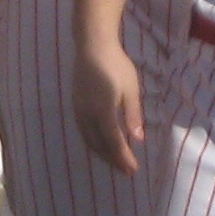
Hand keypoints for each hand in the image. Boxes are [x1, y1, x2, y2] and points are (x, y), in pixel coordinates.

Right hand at [72, 40, 143, 174]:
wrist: (92, 45)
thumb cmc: (116, 65)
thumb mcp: (131, 89)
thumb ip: (133, 115)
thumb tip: (138, 139)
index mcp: (103, 111)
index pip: (114, 142)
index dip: (123, 158)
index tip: (133, 170)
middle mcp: (88, 114)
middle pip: (99, 144)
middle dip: (112, 159)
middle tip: (125, 170)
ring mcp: (79, 109)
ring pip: (88, 139)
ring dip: (101, 153)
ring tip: (114, 160)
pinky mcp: (75, 104)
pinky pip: (83, 130)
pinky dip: (93, 141)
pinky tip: (100, 142)